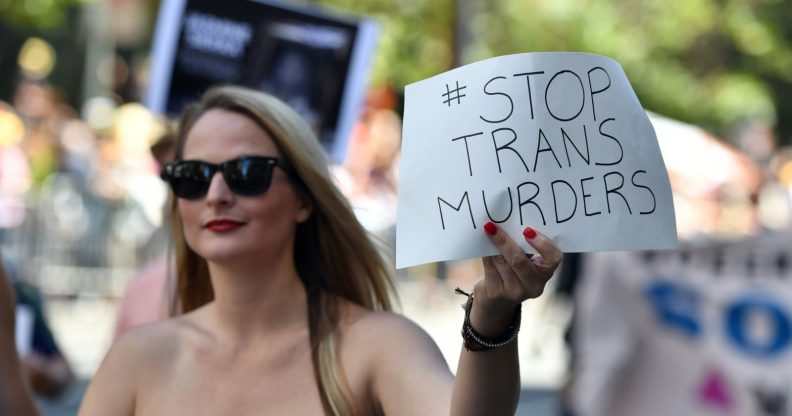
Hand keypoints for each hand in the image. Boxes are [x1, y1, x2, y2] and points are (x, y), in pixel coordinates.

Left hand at [470, 221, 562, 336]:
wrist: (497, 300)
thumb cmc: (515, 271)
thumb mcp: (526, 262)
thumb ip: (525, 246)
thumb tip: (511, 222)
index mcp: (545, 273)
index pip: (554, 258)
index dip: (542, 244)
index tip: (527, 230)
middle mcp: (534, 286)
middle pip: (519, 261)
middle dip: (505, 241)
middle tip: (493, 225)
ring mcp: (515, 292)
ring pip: (502, 262)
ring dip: (493, 245)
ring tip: (487, 230)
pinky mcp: (497, 293)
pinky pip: (490, 268)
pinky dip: (486, 254)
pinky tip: (482, 244)